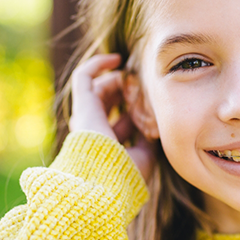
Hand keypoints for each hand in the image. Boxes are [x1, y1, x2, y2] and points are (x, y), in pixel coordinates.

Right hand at [70, 54, 155, 181]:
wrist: (107, 181)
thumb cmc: (127, 174)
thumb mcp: (144, 155)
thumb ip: (146, 138)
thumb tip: (155, 125)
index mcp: (109, 145)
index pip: (123, 120)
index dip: (140, 110)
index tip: (156, 104)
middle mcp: (94, 130)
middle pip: (111, 102)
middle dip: (130, 91)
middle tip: (146, 86)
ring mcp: (86, 116)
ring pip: (100, 88)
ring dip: (121, 79)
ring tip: (136, 76)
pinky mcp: (82, 105)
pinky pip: (84, 76)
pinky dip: (98, 64)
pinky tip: (116, 59)